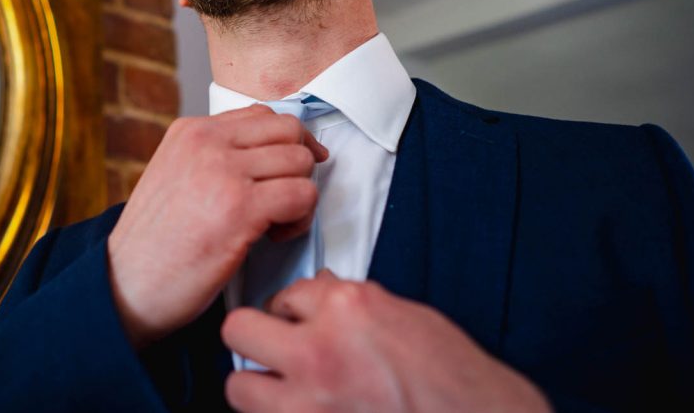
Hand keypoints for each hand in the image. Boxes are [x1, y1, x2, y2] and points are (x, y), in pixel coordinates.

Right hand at [107, 105, 327, 347]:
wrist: (126, 286)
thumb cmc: (153, 243)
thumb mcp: (175, 176)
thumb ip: (216, 157)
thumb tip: (269, 152)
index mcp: (190, 131)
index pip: (262, 115)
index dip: (286, 144)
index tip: (287, 170)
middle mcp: (207, 143)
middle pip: (289, 131)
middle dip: (297, 166)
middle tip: (282, 198)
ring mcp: (223, 172)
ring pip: (301, 162)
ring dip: (300, 195)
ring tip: (275, 222)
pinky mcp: (240, 208)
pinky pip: (302, 196)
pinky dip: (300, 220)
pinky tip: (273, 237)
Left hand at [222, 271, 551, 412]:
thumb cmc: (454, 378)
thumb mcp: (405, 317)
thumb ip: (353, 304)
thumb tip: (321, 292)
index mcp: (347, 309)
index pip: (286, 294)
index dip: (293, 309)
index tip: (297, 320)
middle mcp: (320, 351)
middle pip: (239, 330)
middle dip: (257, 337)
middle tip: (275, 348)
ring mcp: (310, 401)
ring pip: (240, 386)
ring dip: (260, 386)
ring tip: (285, 390)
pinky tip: (305, 411)